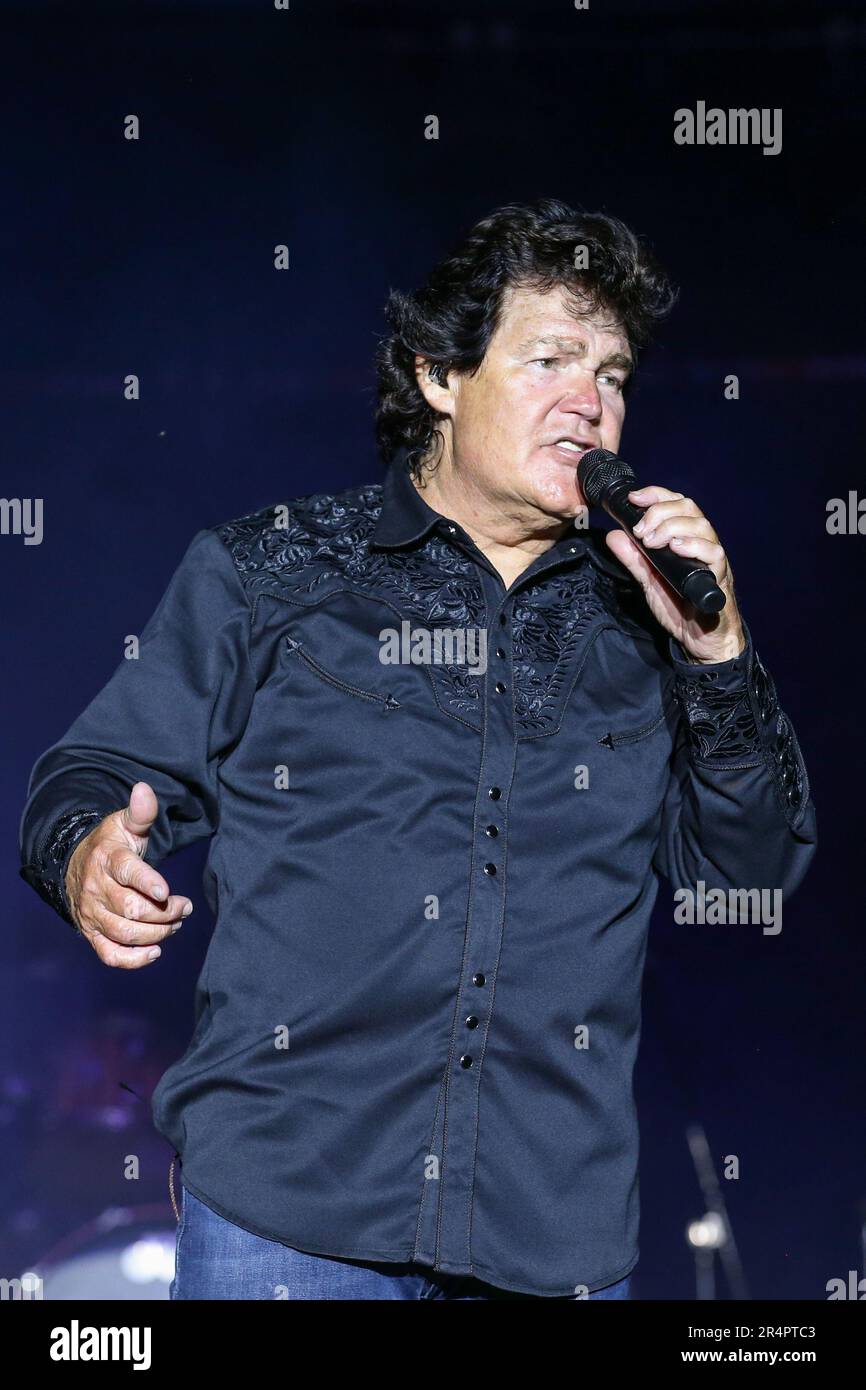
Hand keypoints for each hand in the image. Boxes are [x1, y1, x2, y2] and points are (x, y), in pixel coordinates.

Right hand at [64, 781, 192, 967]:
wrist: (76, 866)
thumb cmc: (112, 845)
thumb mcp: (126, 825)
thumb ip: (141, 812)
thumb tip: (144, 789)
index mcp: (108, 859)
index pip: (126, 872)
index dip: (147, 883)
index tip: (166, 891)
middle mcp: (97, 889)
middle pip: (130, 910)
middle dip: (164, 913)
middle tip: (184, 907)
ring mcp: (92, 914)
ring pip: (124, 933)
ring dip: (156, 933)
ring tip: (175, 923)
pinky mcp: (92, 933)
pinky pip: (109, 954)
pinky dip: (133, 959)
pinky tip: (155, 951)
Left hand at [604, 485, 745, 663]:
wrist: (701, 641)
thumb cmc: (680, 608)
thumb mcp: (649, 581)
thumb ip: (633, 559)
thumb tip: (614, 535)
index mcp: (686, 539)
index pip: (676, 504)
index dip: (657, 495)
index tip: (635, 498)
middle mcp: (702, 543)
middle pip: (689, 508)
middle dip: (660, 512)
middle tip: (640, 530)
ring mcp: (712, 559)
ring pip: (702, 526)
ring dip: (672, 527)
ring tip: (652, 541)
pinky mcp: (720, 577)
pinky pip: (715, 553)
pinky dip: (694, 546)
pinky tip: (677, 548)